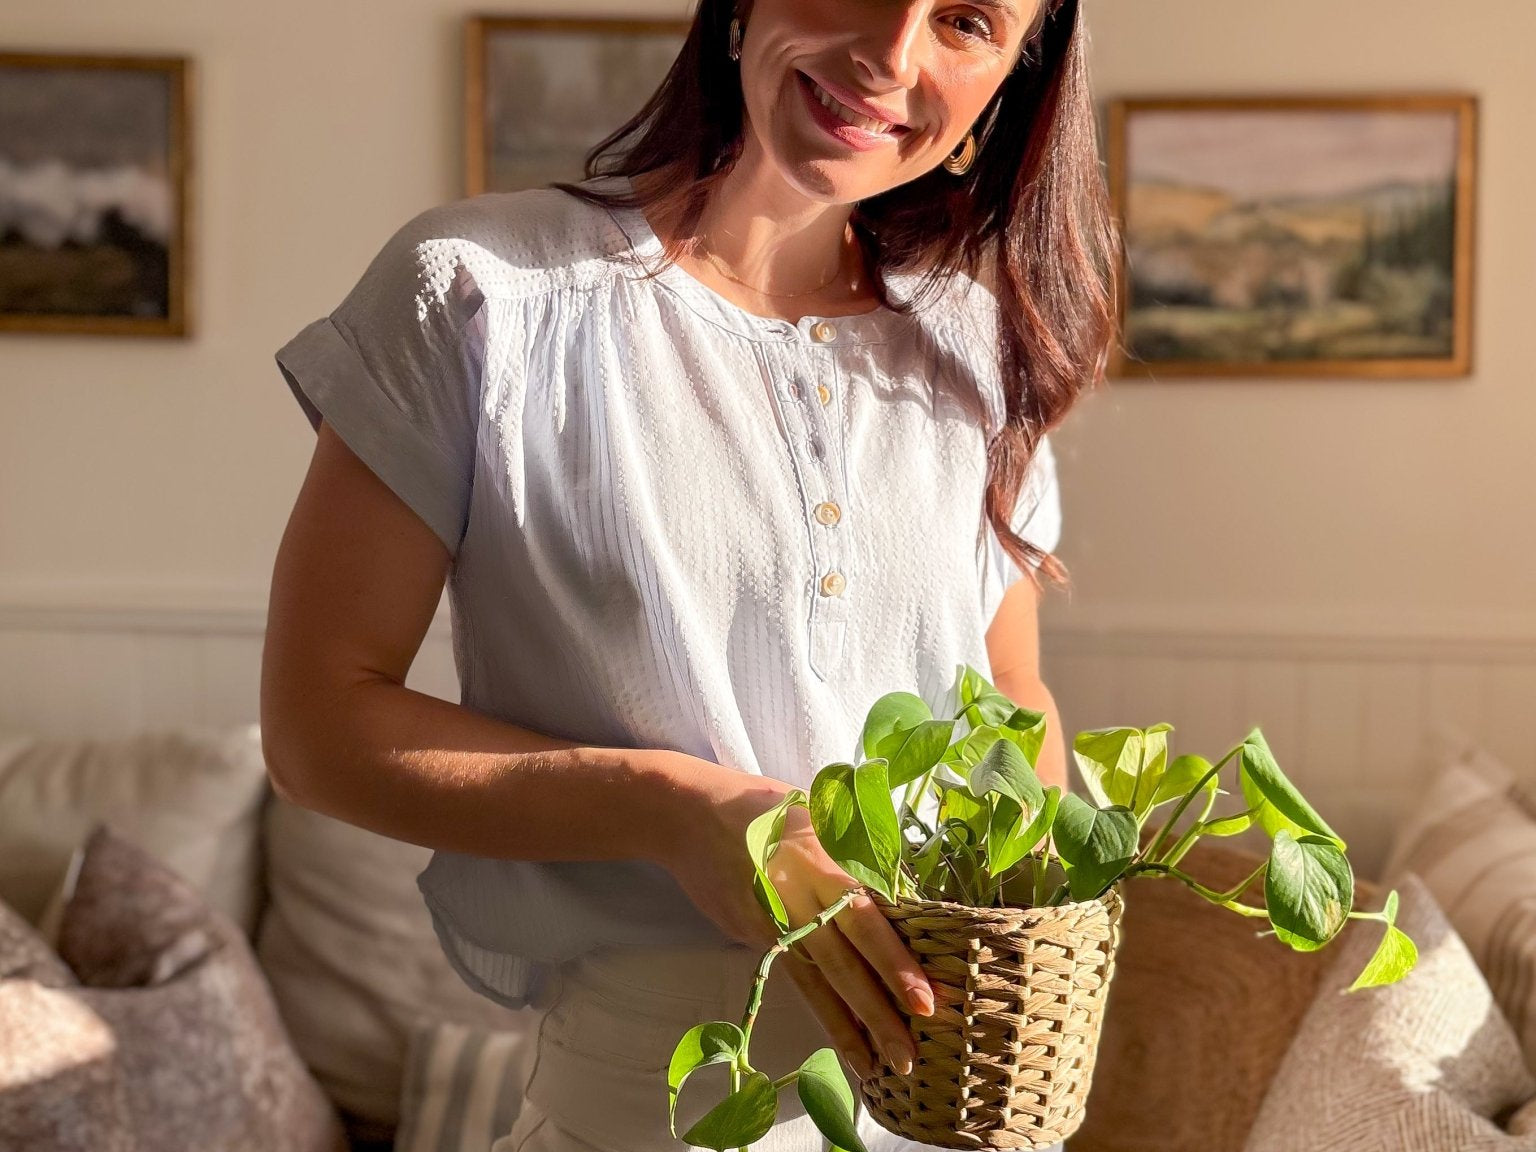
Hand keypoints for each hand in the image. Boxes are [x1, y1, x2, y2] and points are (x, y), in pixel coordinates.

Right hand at [659, 761, 935, 1080]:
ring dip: (849, 1027)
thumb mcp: (815, 814)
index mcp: (820, 864)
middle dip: (877, 1012)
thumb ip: (852, 855)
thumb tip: (899, 894)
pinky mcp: (754, 937)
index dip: (894, 963)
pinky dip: (821, 1011)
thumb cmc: (763, 807)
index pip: (865, 921)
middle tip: (909, 1056)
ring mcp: (772, 924)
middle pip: (843, 963)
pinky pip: (796, 979)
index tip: (924, 1001)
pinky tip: (843, 1040)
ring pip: (817, 982)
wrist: (688, 814)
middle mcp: (797, 899)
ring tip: (878, 1068)